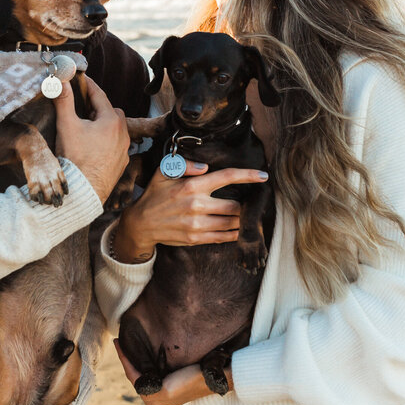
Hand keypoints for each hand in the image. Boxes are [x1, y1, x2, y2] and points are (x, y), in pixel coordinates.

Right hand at [54, 76, 129, 203]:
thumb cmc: (76, 158)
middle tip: (82, 106)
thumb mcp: (67, 126)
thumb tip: (60, 81)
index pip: (99, 94)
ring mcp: (124, 149)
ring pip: (115, 128)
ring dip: (104, 124)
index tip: (80, 78)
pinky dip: (107, 141)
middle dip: (97, 106)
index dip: (87, 85)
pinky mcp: (122, 163)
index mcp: (111, 120)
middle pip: (111, 111)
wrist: (85, 191)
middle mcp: (123, 133)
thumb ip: (64, 101)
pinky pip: (116, 145)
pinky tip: (94, 146)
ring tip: (87, 127)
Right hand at [110, 162, 268, 262]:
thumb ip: (185, 165)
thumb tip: (205, 167)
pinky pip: (223, 237)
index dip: (248, 176)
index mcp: (192, 186)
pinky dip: (233, 233)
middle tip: (250, 202)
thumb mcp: (164, 173)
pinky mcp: (196, 239)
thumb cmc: (155, 195)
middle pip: (235, 206)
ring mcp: (197, 224)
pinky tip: (236, 228)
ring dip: (241, 220)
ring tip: (244, 215)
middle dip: (245, 205)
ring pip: (232, 223)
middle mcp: (197, 205)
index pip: (227, 177)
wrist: (141, 224)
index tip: (263, 176)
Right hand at [114, 340, 225, 404]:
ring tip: (119, 343)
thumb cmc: (200, 371)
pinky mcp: (158, 394)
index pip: (141, 378)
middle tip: (119, 342)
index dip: (130, 361)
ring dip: (125, 358)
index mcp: (162, 396)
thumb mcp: (179, 368)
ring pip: (133, 375)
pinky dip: (128, 361)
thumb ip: (169, 366)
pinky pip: (136, 375)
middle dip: (126, 358)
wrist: (212, 376)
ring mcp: (155, 400)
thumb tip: (162, 354)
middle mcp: (156, 401)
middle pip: (135, 376)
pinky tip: (123, 348)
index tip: (124, 344)